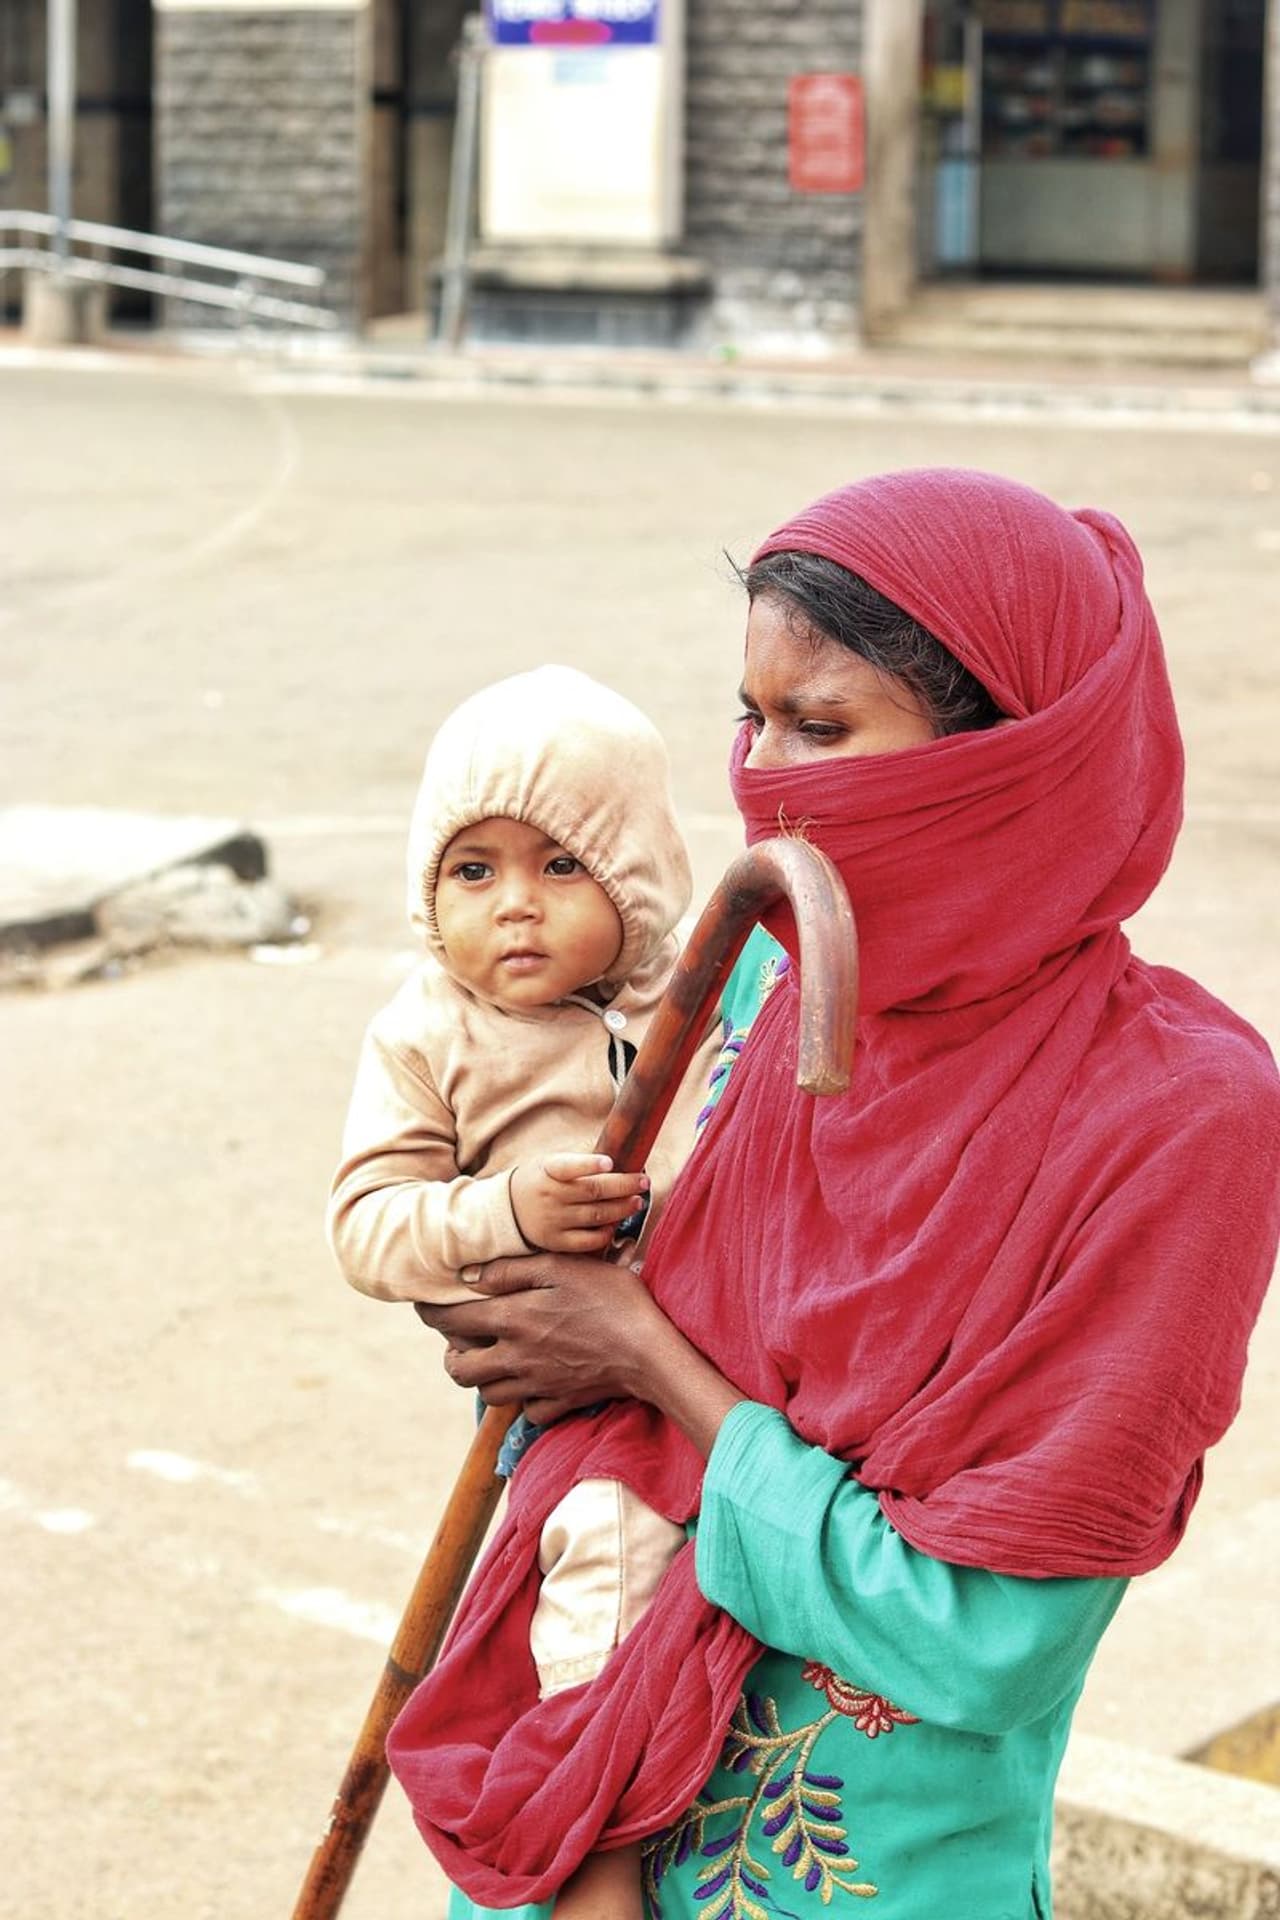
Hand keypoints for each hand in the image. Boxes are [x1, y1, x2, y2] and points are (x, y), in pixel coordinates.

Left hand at [415, 1251, 657, 1421]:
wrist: (649, 1351)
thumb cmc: (609, 1299)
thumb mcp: (561, 1268)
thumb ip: (512, 1271)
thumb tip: (469, 1278)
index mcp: (513, 1319)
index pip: (452, 1320)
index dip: (430, 1312)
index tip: (424, 1305)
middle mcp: (516, 1357)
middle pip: (459, 1370)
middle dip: (452, 1355)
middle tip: (462, 1339)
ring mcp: (537, 1385)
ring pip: (488, 1395)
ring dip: (483, 1378)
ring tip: (494, 1358)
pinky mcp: (561, 1402)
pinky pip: (527, 1412)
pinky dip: (523, 1400)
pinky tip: (533, 1381)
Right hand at [509, 1154, 647, 1253]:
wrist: (508, 1211)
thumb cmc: (540, 1180)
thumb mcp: (549, 1162)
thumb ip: (578, 1160)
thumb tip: (617, 1155)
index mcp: (547, 1170)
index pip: (567, 1166)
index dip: (589, 1164)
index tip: (609, 1162)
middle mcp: (550, 1195)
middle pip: (593, 1191)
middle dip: (623, 1186)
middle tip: (643, 1182)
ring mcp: (553, 1220)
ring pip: (595, 1215)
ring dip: (621, 1209)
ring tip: (637, 1201)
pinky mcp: (556, 1241)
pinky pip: (587, 1240)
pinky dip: (605, 1233)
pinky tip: (615, 1224)